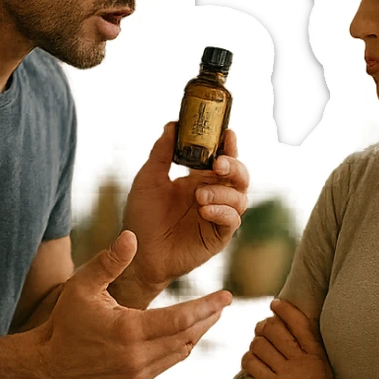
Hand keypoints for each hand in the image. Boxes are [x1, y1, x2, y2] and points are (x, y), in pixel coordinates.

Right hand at [35, 231, 230, 378]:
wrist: (48, 365)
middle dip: (208, 319)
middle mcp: (137, 358)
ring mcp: (138, 376)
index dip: (207, 307)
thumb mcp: (82, 286)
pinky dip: (178, 348)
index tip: (227, 296)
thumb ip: (109, 261)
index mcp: (129, 331)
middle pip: (188, 337)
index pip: (181, 319)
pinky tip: (183, 335)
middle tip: (223, 304)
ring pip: (180, 353)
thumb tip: (131, 236)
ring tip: (208, 317)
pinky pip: (166, 365)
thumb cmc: (65, 321)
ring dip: (195, 334)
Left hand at [116, 124, 248, 304]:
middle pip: (239, 176)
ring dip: (223, 192)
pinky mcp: (218, 236)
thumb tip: (172, 125)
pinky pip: (232, 220)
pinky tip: (204, 209)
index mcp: (199, 179)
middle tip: (218, 164)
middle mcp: (214, 195)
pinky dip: (221, 212)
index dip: (229, 146)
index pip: (222, 158)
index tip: (228, 133)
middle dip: (234, 166)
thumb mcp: (148, 179)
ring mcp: (218, 215)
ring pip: (240, 197)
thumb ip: (161, 153)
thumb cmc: (142, 217)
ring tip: (199, 196)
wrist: (138, 253)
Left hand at [240, 298, 338, 378]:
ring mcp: (286, 372)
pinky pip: (253, 365)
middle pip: (273, 329)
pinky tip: (250, 360)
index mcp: (314, 350)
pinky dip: (247, 359)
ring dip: (254, 343)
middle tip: (261, 329)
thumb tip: (294, 328)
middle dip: (263, 326)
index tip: (275, 304)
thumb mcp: (324, 362)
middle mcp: (299, 358)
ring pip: (259, 345)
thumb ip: (311, 346)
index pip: (297, 321)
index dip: (284, 309)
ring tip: (256, 347)